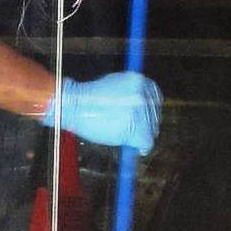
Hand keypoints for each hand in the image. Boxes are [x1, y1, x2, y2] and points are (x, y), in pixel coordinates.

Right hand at [44, 72, 161, 152]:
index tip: (146, 118)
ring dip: (141, 135)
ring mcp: (140, 111)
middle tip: (134, 131)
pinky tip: (136, 149)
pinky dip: (142, 147)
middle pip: (155, 116)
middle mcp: (142, 95)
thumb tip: (140, 108)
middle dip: (146, 125)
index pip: (155, 98)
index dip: (149, 111)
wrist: (74, 106)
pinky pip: (146, 142)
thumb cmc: (89, 98)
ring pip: (151, 130)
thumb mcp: (114, 85)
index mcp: (139, 81)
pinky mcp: (136, 127)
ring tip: (127, 136)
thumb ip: (130, 94)